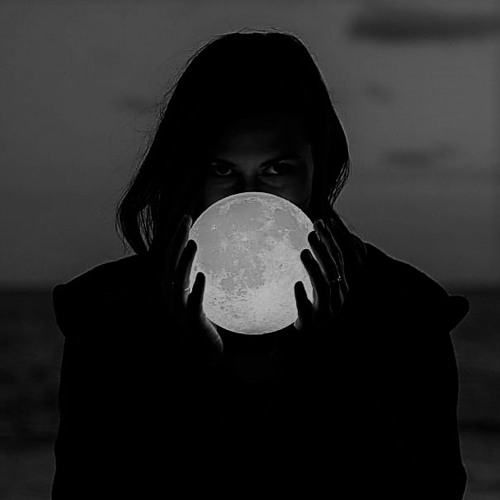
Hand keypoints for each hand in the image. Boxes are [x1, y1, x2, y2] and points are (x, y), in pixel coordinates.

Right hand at [161, 214, 222, 366]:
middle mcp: (173, 296)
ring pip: (177, 282)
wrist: (209, 354)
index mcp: (176, 287)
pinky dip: (196, 290)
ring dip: (184, 261)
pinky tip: (203, 275)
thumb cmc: (212, 322)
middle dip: (176, 240)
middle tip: (186, 220)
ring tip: (193, 243)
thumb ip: (218, 275)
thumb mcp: (215, 295)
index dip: (178, 236)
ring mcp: (179, 310)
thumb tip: (237, 251)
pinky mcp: (191, 323)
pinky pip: (192, 304)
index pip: (173, 256)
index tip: (188, 216)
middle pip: (169, 263)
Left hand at [293, 218, 348, 333]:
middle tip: (310, 232)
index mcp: (339, 285)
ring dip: (313, 269)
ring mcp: (325, 312)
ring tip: (302, 252)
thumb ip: (313, 263)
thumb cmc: (308, 307)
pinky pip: (307, 310)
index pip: (339, 258)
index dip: (331, 239)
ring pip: (323, 288)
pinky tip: (296, 284)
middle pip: (333, 270)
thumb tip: (306, 233)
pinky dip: (302, 297)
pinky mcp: (310, 325)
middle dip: (323, 249)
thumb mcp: (313, 284)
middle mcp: (336, 298)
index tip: (321, 222)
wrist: (304, 340)